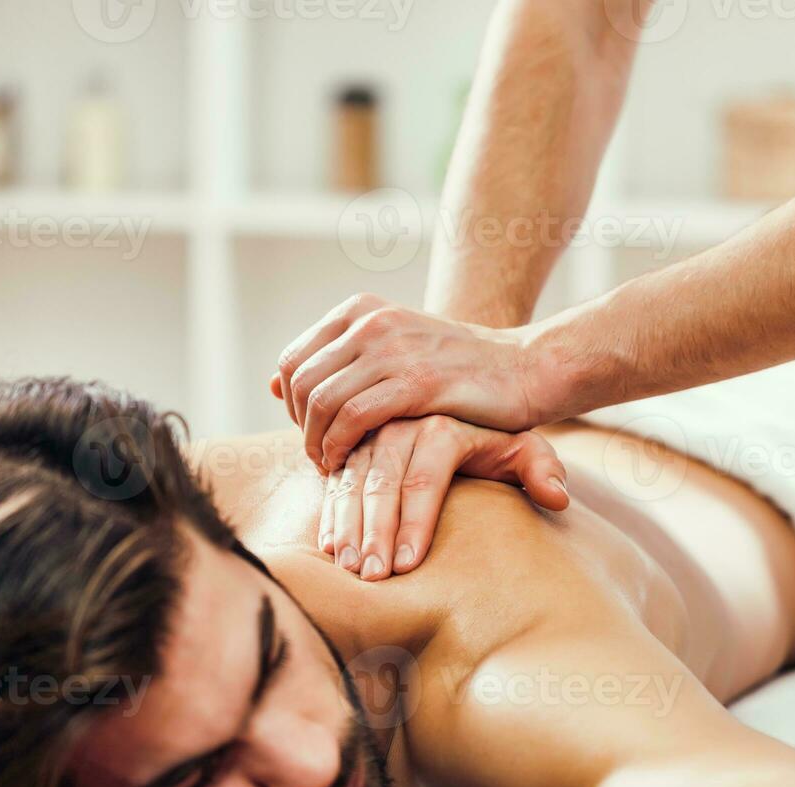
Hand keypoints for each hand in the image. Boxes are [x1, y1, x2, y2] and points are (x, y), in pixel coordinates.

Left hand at [273, 293, 547, 472]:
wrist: (523, 369)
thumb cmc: (456, 371)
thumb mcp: (389, 353)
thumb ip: (335, 364)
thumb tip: (271, 384)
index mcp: (360, 312)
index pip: (293, 361)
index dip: (293, 406)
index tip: (314, 435)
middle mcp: (371, 323)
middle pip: (299, 383)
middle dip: (301, 429)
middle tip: (320, 458)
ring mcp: (393, 349)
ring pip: (320, 402)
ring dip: (317, 444)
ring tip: (331, 468)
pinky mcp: (417, 382)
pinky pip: (353, 417)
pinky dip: (340, 448)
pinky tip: (350, 466)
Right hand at [319, 415, 568, 579]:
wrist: (461, 401)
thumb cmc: (494, 439)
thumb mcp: (523, 446)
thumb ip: (542, 468)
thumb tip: (557, 498)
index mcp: (441, 428)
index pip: (425, 478)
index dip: (415, 523)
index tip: (409, 566)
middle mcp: (401, 426)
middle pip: (382, 483)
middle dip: (376, 533)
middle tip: (373, 576)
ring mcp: (371, 435)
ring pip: (352, 481)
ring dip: (348, 527)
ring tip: (349, 568)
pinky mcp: (351, 447)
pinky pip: (335, 479)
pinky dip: (330, 513)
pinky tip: (330, 549)